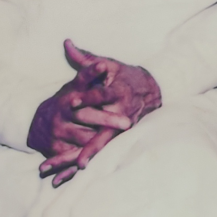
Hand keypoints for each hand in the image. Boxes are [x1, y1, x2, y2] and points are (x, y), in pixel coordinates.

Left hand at [28, 40, 161, 184]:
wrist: (150, 89)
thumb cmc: (123, 75)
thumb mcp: (107, 64)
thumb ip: (85, 59)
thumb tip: (66, 43)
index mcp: (118, 91)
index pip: (102, 95)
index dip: (89, 98)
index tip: (72, 102)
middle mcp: (121, 112)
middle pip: (105, 129)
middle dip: (90, 142)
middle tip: (77, 149)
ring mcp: (122, 127)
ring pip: (104, 143)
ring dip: (88, 156)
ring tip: (75, 168)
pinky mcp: (120, 136)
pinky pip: (103, 151)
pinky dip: (89, 160)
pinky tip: (73, 172)